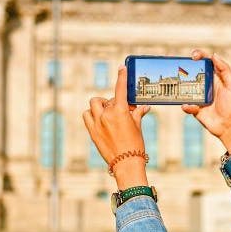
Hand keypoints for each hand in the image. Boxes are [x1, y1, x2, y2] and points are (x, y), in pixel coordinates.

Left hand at [82, 65, 151, 188]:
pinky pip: (87, 116)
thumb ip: (138, 114)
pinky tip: (100, 120)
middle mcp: (106, 115)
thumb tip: (144, 107)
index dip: (121, 76)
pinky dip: (92, 114)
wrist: (126, 164)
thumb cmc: (135, 146)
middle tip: (122, 110)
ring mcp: (97, 123)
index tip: (121, 67)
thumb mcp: (138, 127)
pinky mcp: (92, 131)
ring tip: (108, 113)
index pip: (120, 89)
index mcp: (120, 112)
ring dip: (100, 105)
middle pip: (107, 99)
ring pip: (93, 105)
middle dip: (114, 102)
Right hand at [182, 50, 230, 152]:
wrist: (228, 126)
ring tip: (175, 83)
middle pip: (192, 71)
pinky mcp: (193, 107)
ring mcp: (198, 96)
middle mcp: (205, 85)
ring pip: (185, 87)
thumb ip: (225, 70)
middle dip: (183, 66)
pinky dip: (186, 105)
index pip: (206, 62)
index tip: (194, 56)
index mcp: (215, 77)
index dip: (200, 55)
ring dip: (180, 85)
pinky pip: (186, 104)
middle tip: (178, 63)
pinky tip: (189, 106)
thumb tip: (214, 56)